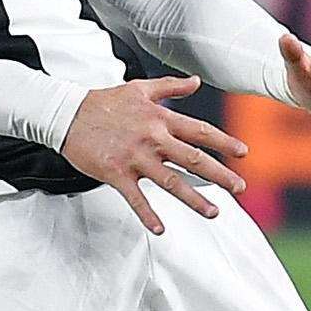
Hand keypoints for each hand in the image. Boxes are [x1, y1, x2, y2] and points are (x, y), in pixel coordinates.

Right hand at [61, 75, 249, 234]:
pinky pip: (136, 198)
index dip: (223, 141)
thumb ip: (171, 86)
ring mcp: (135, 158)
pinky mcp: (116, 173)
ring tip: (214, 212)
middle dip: (220, 174)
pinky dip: (148, 214)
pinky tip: (161, 229)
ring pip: (171, 182)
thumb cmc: (103, 102)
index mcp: (160, 118)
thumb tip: (196, 81)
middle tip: (240, 187)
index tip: (243, 153)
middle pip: (193, 159)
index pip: (199, 131)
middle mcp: (152, 139)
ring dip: (194, 199)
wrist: (67, 114)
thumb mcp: (140, 88)